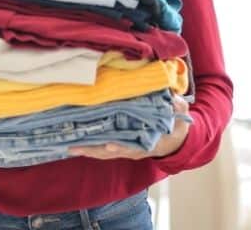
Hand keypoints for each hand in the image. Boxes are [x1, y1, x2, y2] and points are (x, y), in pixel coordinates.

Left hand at [68, 94, 190, 159]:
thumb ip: (177, 107)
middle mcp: (134, 148)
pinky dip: (91, 148)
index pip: (132, 146)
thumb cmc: (176, 125)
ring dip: (88, 150)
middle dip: (94, 150)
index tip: (110, 146)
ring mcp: (126, 148)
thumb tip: (173, 98)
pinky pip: (103, 149)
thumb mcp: (181, 114)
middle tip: (76, 147)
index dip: (121, 147)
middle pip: (111, 152)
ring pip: (104, 152)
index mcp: (149, 142)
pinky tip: (77, 144)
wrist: (176, 140)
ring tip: (70, 146)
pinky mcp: (121, 145)